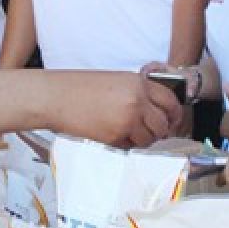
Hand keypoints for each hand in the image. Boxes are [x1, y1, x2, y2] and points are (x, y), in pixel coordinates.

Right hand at [50, 72, 181, 148]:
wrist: (54, 97)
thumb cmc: (77, 88)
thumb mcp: (114, 81)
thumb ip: (135, 93)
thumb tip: (152, 111)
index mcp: (138, 83)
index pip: (170, 100)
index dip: (174, 113)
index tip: (172, 120)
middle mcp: (137, 100)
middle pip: (163, 124)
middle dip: (159, 131)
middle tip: (150, 133)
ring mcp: (128, 119)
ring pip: (149, 139)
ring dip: (142, 140)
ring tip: (128, 135)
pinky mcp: (116, 136)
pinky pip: (130, 146)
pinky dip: (126, 145)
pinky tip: (113, 136)